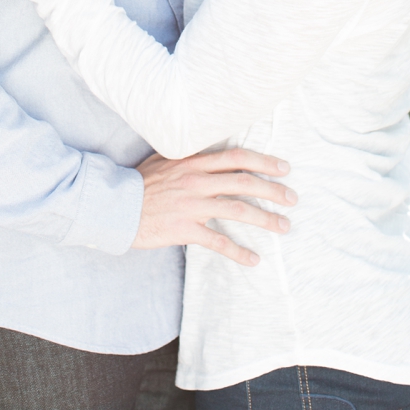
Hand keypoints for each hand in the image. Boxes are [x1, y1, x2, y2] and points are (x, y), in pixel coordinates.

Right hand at [133, 148, 296, 266]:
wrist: (116, 205)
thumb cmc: (141, 181)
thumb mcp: (166, 158)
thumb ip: (191, 156)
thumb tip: (213, 150)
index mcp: (195, 161)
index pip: (237, 157)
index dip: (264, 161)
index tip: (284, 168)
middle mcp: (197, 180)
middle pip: (244, 182)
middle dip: (273, 190)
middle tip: (292, 198)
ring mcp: (192, 205)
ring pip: (237, 210)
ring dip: (265, 219)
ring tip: (283, 227)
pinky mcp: (184, 229)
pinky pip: (218, 242)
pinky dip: (238, 252)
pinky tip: (253, 259)